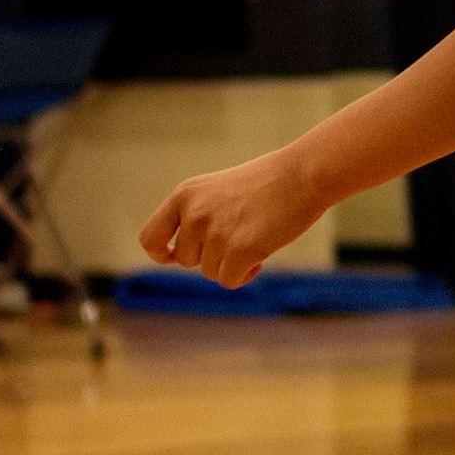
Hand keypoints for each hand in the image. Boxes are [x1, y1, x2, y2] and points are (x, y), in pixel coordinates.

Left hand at [140, 150, 325, 289]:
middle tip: (239, 235)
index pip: (150, 237)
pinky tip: (262, 254)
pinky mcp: (239, 250)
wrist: (303, 174)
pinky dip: (246, 274)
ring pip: (210, 272)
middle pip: (187, 260)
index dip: (161, 253)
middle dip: (211, 256)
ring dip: (231, 263)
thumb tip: (181, 257)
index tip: (174, 257)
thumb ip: (197, 216)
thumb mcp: (218, 190)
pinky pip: (230, 281)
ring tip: (255, 237)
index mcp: (184, 195)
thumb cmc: (267, 182)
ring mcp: (215, 232)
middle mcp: (193, 214)